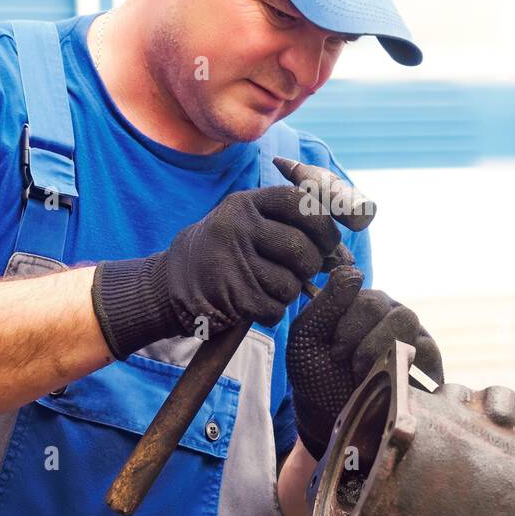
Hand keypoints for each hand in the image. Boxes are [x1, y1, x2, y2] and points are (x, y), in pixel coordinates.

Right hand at [92, 186, 340, 359]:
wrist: (170, 284)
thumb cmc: (226, 252)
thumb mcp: (249, 223)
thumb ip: (292, 225)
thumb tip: (344, 254)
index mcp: (246, 203)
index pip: (303, 204)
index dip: (325, 225)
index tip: (327, 242)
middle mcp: (237, 226)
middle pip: (304, 249)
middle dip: (311, 265)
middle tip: (301, 270)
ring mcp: (232, 261)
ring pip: (292, 283)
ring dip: (289, 292)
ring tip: (269, 286)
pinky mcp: (231, 296)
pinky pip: (276, 308)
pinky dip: (272, 311)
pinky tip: (255, 303)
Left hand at [287, 266, 443, 458]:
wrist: (334, 418)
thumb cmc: (317, 375)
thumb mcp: (305, 339)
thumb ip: (324, 304)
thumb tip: (353, 271)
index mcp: (358, 302)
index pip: (364, 297)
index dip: (347, 327)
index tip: (333, 352)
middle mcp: (387, 311)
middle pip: (388, 308)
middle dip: (364, 342)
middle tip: (350, 366)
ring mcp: (410, 333)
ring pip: (408, 321)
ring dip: (384, 351)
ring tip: (369, 375)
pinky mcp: (428, 360)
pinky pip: (429, 349)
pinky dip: (410, 367)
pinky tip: (393, 381)